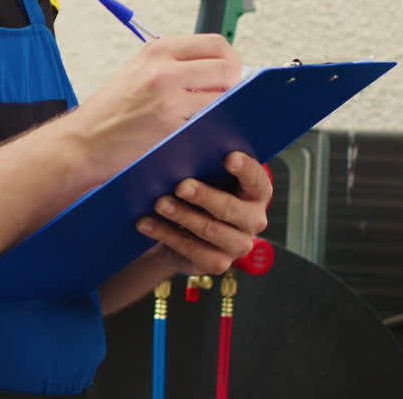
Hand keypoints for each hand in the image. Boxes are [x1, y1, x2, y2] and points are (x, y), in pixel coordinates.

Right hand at [68, 35, 240, 183]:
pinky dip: (210, 127)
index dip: (229, 60)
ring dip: (223, 108)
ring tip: (207, 117)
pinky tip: (196, 133)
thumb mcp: (138, 72)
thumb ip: (176, 66)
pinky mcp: (171, 126)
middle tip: (224, 98)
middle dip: (233, 84)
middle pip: (226, 66)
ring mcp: (169, 98)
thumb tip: (218, 69)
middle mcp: (164, 69)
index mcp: (157, 50)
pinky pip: (209, 122)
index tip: (227, 75)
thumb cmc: (108, 113)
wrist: (82, 143)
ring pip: (222, 96)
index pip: (215, 44)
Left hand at [135, 151, 270, 275]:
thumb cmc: (197, 191)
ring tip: (159, 203)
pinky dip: (165, 234)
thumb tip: (181, 140)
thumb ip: (202, 161)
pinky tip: (145, 223)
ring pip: (210, 230)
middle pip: (230, 208)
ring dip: (182, 215)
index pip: (256, 179)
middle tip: (180, 186)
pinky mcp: (218, 263)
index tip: (228, 157)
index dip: (244, 168)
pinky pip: (191, 249)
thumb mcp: (204, 173)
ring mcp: (238, 245)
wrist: (183, 230)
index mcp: (256, 192)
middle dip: (204, 196)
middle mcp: (254, 219)